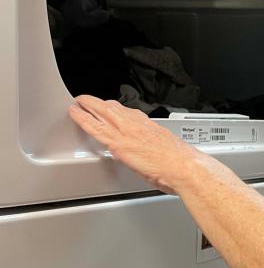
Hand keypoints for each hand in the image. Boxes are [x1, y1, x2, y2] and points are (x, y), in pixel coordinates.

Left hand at [69, 95, 207, 193]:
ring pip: (101, 112)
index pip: (129, 112)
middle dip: (98, 102)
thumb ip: (153, 150)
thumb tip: (148, 155)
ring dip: (87, 105)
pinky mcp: (118, 143)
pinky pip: (95, 127)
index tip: (112, 107)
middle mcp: (137, 125)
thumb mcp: (167, 151)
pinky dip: (82, 118)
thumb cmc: (181, 163)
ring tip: (77, 102)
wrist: (185, 168)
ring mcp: (126, 132)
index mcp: (150, 126)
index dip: (117, 109)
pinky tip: (74, 113)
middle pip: (113, 108)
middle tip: (87, 99)